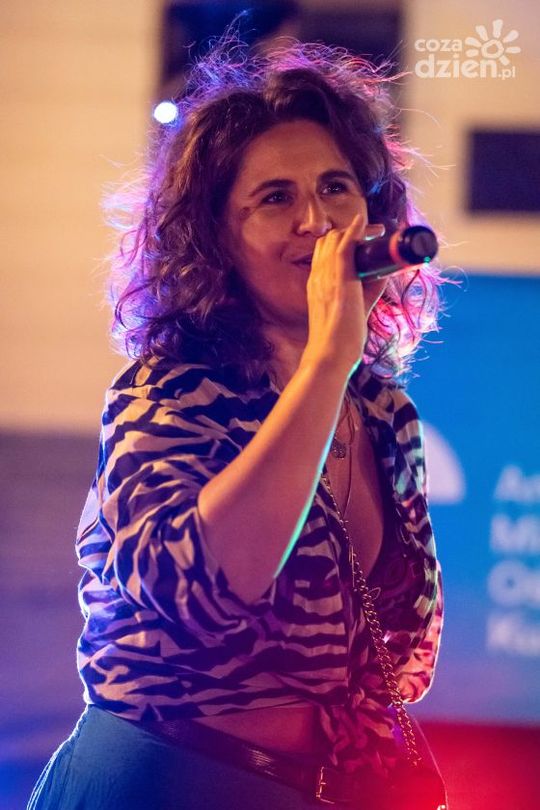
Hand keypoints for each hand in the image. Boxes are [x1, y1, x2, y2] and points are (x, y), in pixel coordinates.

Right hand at [302, 204, 387, 375]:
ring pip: (335, 239)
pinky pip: (346, 245)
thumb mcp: (352, 310)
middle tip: (372, 234)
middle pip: (327, 242)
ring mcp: (326, 276)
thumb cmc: (338, 340)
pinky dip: (355, 231)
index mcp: (316, 285)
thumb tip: (384, 273)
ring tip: (375, 229)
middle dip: (348, 233)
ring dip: (355, 231)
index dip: (338, 243)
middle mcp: (318, 276)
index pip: (322, 254)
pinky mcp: (340, 278)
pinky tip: (364, 223)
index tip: (358, 241)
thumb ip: (367, 290)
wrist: (330, 353)